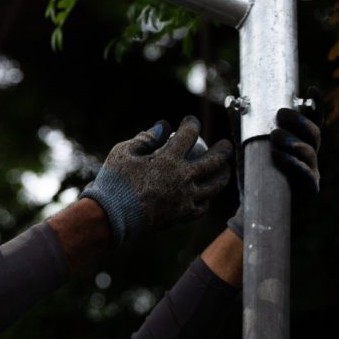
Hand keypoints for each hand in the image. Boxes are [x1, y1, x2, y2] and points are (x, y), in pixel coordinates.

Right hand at [81, 116, 232, 245]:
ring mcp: (184, 198)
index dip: (191, 124)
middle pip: (213, 161)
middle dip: (223, 150)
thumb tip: (164, 126)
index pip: (188, 135)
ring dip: (223, 176)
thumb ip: (146, 139)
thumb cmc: (114, 182)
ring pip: (213, 186)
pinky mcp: (181, 215)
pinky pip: (201, 207)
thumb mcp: (123, 152)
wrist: (112, 217)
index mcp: (168, 160)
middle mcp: (182, 178)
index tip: (190, 121)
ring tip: (225, 170)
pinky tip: (207, 195)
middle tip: (226, 145)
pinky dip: (207, 199)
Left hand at [226, 87, 322, 237]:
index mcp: (300, 143)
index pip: (313, 121)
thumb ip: (243, 127)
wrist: (252, 209)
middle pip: (314, 132)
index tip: (311, 89)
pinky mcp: (308, 190)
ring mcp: (312, 173)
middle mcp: (310, 156)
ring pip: (310, 152)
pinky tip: (278, 156)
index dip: (316, 105)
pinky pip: (305, 174)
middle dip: (298, 121)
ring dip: (293, 141)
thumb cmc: (254, 175)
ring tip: (274, 136)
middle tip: (279, 115)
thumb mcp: (247, 148)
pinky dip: (292, 163)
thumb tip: (233, 102)